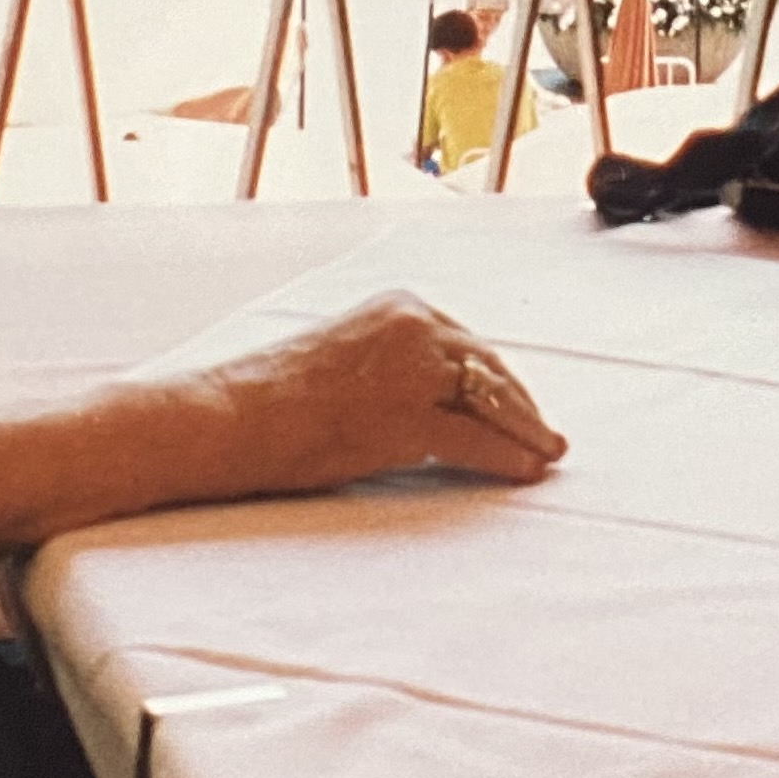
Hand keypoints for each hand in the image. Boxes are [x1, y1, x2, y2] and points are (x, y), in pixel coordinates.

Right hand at [185, 293, 564, 492]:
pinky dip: (506, 457)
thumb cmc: (274, 397)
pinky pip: (473, 439)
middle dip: (520, 406)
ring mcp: (412, 369)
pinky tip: (525, 471)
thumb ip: (394, 366)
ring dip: (525, 431)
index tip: (519, 406)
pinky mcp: (407, 416)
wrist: (231, 416)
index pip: (467, 345)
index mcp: (398, 306)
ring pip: (490, 401)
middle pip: (488, 369)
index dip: (498, 382)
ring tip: (546, 454)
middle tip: (547, 435)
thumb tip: (441, 402)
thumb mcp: (346, 358)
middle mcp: (413, 325)